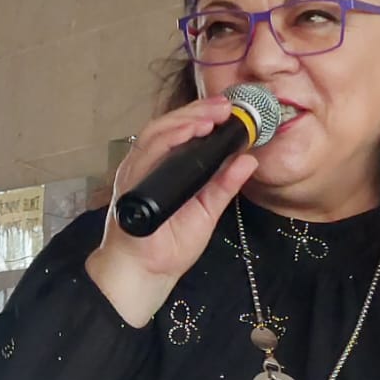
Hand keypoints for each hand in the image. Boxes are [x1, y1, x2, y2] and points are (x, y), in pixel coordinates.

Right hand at [86, 97, 261, 327]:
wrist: (147, 273)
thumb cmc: (171, 244)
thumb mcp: (207, 210)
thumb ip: (225, 184)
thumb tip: (248, 159)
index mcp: (165, 168)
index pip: (181, 133)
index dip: (203, 116)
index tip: (229, 109)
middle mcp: (148, 165)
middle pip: (168, 126)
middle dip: (197, 111)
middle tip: (225, 106)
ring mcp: (136, 172)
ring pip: (156, 132)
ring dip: (184, 119)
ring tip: (211, 115)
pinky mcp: (131, 183)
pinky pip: (147, 153)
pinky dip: (168, 138)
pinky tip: (187, 131)